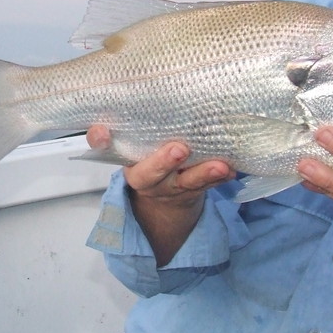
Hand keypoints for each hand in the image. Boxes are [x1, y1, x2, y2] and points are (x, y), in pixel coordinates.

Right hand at [86, 126, 234, 264]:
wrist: (165, 203)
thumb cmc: (148, 165)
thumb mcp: (128, 152)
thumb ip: (113, 139)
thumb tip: (99, 128)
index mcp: (131, 168)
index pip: (110, 152)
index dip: (103, 143)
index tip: (103, 132)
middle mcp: (151, 181)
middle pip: (154, 174)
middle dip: (165, 162)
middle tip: (179, 148)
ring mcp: (176, 188)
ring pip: (189, 183)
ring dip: (205, 174)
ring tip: (220, 166)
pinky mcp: (198, 191)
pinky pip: (211, 186)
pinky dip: (223, 177)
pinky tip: (233, 169)